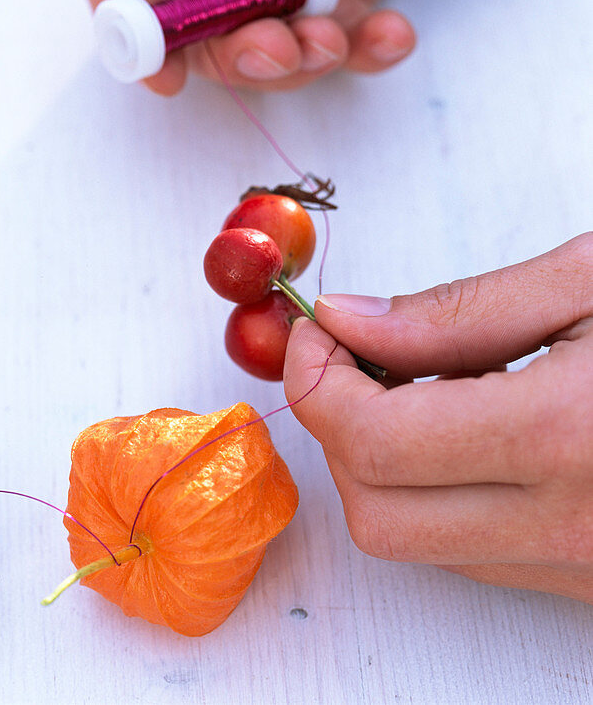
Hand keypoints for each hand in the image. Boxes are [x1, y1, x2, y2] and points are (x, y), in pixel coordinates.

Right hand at [82, 0, 472, 92]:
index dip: (128, 22)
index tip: (161, 67)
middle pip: (183, 22)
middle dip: (227, 50)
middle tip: (277, 50)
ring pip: (250, 44)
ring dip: (291, 60)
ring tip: (336, 41)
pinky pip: (326, 40)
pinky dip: (358, 52)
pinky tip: (391, 34)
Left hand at [284, 233, 592, 603]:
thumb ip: (456, 313)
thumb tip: (345, 322)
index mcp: (572, 438)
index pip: (373, 442)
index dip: (318, 381)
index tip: (318, 332)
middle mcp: (577, 527)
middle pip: (376, 513)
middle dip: (340, 431)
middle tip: (360, 358)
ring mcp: (590, 570)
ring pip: (416, 543)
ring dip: (385, 465)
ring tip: (430, 386)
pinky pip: (474, 555)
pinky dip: (440, 494)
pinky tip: (475, 429)